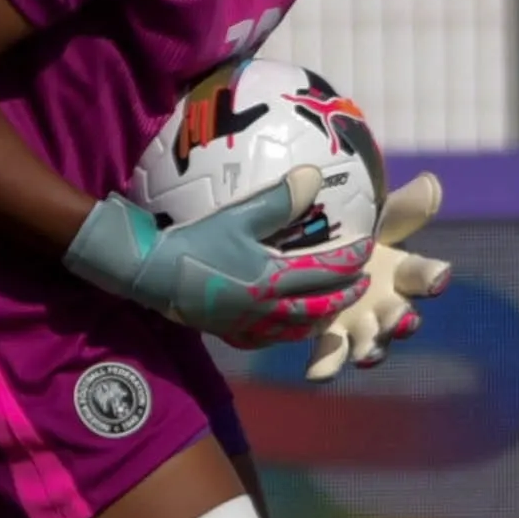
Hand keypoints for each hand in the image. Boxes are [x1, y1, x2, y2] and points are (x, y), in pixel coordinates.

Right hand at [64, 174, 375, 347]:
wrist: (151, 274)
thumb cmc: (194, 242)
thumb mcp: (238, 216)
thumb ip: (278, 201)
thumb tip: (312, 177)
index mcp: (274, 279)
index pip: (328, 273)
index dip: (352, 261)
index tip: (367, 248)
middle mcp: (267, 308)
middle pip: (320, 307)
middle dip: (346, 296)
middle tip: (363, 284)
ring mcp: (248, 324)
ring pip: (297, 329)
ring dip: (320, 319)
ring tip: (331, 309)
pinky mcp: (228, 332)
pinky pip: (264, 340)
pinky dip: (283, 334)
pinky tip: (281, 327)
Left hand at [303, 173, 453, 382]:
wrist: (308, 249)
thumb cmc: (353, 230)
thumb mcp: (374, 215)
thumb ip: (399, 207)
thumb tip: (431, 184)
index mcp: (402, 271)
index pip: (424, 274)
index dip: (433, 276)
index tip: (439, 276)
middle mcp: (389, 304)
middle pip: (401, 316)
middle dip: (401, 320)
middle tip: (400, 320)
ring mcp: (361, 325)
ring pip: (373, 342)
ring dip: (371, 347)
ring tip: (363, 352)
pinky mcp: (331, 339)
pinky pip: (331, 356)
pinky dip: (326, 365)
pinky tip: (315, 373)